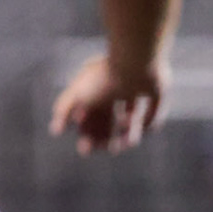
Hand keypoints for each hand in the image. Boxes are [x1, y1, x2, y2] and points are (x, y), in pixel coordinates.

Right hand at [50, 54, 165, 154]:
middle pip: (111, 119)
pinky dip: (150, 122)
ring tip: (129, 142)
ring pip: (133, 117)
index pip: (91, 116)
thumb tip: (54, 130)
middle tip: (109, 149)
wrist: (134, 62)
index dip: (88, 133)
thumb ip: (62, 110)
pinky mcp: (158, 89)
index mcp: (98, 88)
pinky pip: (155, 111)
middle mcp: (118, 88)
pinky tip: (144, 126)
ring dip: (129, 133)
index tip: (85, 149)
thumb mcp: (77, 95)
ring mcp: (138, 88)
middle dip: (107, 137)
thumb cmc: (103, 79)